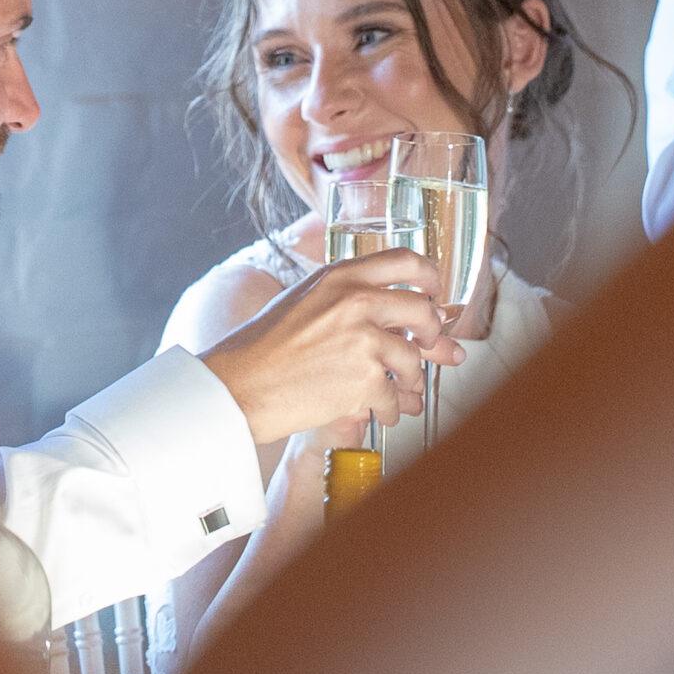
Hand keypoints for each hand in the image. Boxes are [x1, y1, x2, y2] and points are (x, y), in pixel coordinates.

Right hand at [198, 252, 464, 446]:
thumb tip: (401, 316)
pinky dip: (389, 410)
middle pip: (423, 310)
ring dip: (410, 381)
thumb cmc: (264, 347)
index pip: (406, 260)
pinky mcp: (364, 379)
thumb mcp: (304, 300)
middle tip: (427, 345)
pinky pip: (394, 397)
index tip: (434, 292)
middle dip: (432, 333)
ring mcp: (363, 340)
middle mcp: (356, 301)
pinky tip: (377, 413)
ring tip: (397, 391)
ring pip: (412, 360)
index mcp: (340, 276)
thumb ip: (349, 300)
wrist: (240, 385)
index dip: (430, 277)